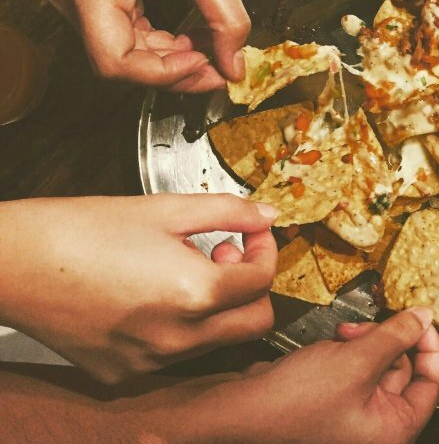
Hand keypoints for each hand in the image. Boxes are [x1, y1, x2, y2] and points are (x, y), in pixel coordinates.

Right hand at [0, 194, 277, 382]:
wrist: (11, 263)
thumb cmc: (80, 231)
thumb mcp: (165, 208)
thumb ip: (228, 211)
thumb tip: (267, 216)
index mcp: (193, 293)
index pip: (262, 281)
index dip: (265, 250)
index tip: (253, 233)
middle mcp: (176, 339)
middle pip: (255, 324)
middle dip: (252, 287)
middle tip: (226, 254)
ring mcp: (150, 363)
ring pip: (217, 341)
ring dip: (216, 306)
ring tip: (181, 268)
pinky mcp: (124, 375)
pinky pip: (174, 355)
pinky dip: (179, 327)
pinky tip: (151, 295)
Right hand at [36, 0, 248, 91]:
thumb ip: (225, 19)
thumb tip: (234, 66)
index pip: (115, 62)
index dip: (164, 74)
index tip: (206, 67)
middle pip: (119, 62)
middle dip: (173, 70)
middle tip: (217, 68)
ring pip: (123, 53)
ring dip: (169, 59)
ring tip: (208, 49)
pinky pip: (122, 36)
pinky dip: (159, 44)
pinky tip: (188, 39)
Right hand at [174, 308, 438, 442]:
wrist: (237, 409)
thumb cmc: (292, 402)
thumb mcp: (356, 360)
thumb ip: (396, 335)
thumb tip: (424, 317)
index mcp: (391, 431)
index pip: (430, 384)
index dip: (429, 347)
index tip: (422, 319)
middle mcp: (374, 429)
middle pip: (402, 372)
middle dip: (388, 341)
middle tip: (370, 325)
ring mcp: (351, 416)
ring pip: (376, 366)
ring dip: (365, 342)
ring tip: (344, 335)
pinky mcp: (331, 402)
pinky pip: (353, 369)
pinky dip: (346, 351)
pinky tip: (329, 344)